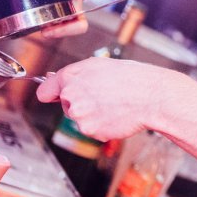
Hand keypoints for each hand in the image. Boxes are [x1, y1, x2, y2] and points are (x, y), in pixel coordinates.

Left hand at [36, 57, 196, 141]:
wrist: (150, 96)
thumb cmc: (132, 78)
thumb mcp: (100, 65)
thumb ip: (76, 75)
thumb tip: (60, 84)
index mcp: (71, 76)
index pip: (45, 90)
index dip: (50, 93)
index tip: (52, 96)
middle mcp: (71, 95)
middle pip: (66, 106)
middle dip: (80, 103)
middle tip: (103, 97)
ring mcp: (80, 115)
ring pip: (80, 119)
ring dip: (93, 116)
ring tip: (113, 105)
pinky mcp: (90, 130)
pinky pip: (92, 130)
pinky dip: (103, 126)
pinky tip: (116, 115)